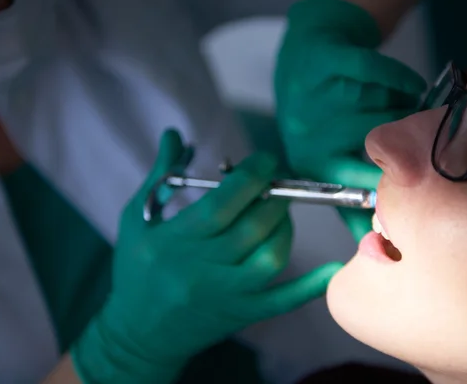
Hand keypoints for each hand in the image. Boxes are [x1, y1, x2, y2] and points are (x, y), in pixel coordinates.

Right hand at [72, 129, 342, 383]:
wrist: (138, 333)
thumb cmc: (136, 269)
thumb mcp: (138, 219)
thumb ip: (160, 175)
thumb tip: (176, 133)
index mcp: (173, 241)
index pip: (221, 205)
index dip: (251, 177)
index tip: (266, 160)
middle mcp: (199, 269)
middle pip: (252, 228)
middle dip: (274, 197)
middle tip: (276, 182)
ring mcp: (223, 295)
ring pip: (269, 258)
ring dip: (285, 227)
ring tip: (279, 210)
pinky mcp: (240, 314)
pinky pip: (280, 302)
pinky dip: (309, 286)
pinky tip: (330, 268)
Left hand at [275, 0, 425, 240]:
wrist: (305, 57)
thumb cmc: (323, 120)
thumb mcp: (329, 164)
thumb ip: (352, 207)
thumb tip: (378, 252)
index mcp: (313, 165)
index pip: (362, 188)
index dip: (398, 189)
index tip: (424, 189)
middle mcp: (310, 135)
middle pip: (381, 147)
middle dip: (411, 145)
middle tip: (426, 143)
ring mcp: (316, 96)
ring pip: (387, 110)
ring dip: (408, 111)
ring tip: (410, 113)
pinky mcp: (328, 60)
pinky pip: (382, 73)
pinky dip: (403, 79)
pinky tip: (409, 86)